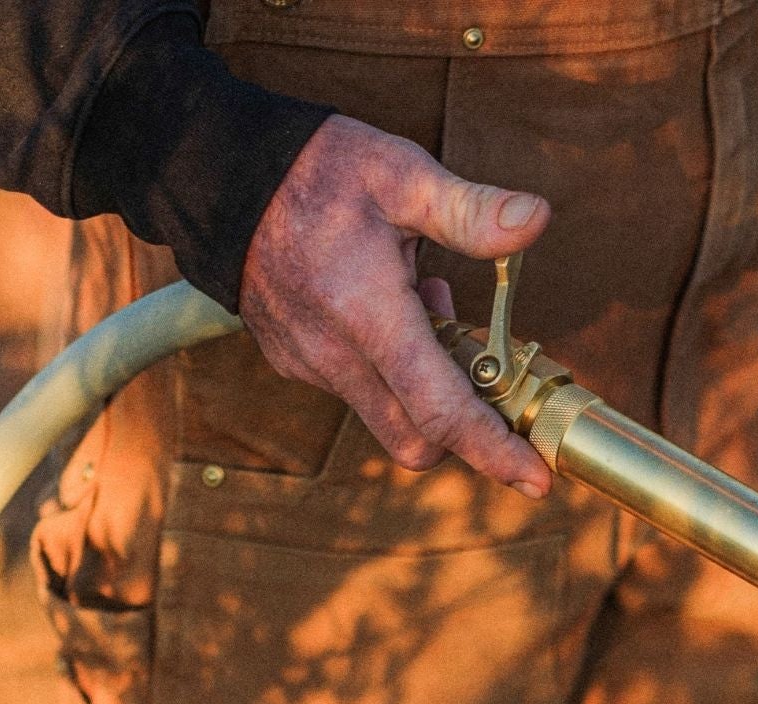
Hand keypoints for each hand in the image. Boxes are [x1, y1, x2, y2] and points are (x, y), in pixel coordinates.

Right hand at [240, 115, 552, 496]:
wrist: (220, 177)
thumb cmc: (316, 169)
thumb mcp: (400, 173)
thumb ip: (469, 209)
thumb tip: (537, 221)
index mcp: (369, 315)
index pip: (440, 412)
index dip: (494, 451)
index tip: (536, 479)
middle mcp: (336, 357)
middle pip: (417, 440)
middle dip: (463, 428)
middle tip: (484, 365)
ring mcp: (311, 367)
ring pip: (387, 418)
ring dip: (423, 388)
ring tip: (425, 306)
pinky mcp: (295, 365)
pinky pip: (356, 393)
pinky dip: (388, 372)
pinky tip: (386, 312)